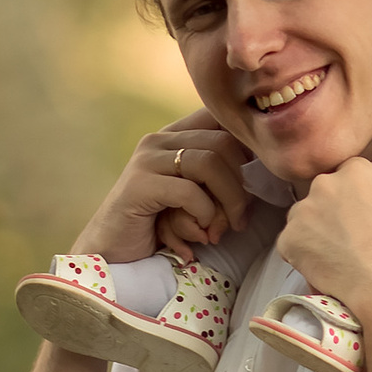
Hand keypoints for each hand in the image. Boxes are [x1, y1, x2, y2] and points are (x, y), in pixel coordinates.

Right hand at [71, 111, 253, 267]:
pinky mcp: (139, 185)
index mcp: (173, 135)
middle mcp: (158, 140)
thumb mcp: (190, 195)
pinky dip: (203, 214)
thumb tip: (261, 168)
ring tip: (223, 229)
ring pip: (209, 163)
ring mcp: (146, 160)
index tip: (257, 178)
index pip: (220, 118)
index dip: (247, 144)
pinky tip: (200, 233)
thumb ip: (214, 175)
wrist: (110, 253)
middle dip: (240, 184)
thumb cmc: (156, 226)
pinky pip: (189, 191)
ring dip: (227, 201)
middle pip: (222, 142)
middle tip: (239, 218)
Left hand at [284, 158, 371, 326]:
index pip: (347, 175)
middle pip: (322, 193)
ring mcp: (302, 211)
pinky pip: (290, 243)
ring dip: (313, 231)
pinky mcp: (287, 238)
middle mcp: (325, 184)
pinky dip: (301, 255)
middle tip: (345, 237)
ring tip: (334, 255)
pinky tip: (322, 267)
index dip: (352, 197)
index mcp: (356, 171)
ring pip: (303, 218)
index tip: (357, 214)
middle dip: (330, 211)